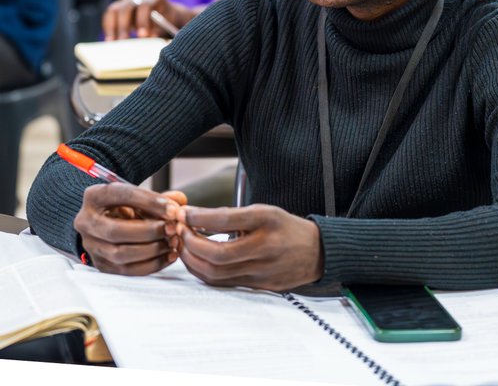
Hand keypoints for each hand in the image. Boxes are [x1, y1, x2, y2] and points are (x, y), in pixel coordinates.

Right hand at [74, 183, 187, 275]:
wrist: (111, 221)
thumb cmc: (129, 206)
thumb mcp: (141, 196)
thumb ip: (160, 198)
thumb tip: (180, 201)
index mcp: (94, 196)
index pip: (121, 195)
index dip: (150, 202)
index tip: (173, 209)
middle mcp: (86, 222)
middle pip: (116, 231)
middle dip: (150, 231)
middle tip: (173, 228)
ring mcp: (91, 246)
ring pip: (121, 254)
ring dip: (152, 249)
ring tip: (173, 242)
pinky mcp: (101, 265)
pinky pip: (127, 270)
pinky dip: (152, 264)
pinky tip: (169, 255)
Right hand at [101, 0, 196, 39]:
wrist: (166, 15)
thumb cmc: (167, 21)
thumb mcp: (166, 25)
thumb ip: (157, 30)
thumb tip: (148, 37)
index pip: (144, 5)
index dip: (142, 20)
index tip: (142, 36)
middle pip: (126, 7)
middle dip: (123, 26)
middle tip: (123, 42)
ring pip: (113, 10)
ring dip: (111, 27)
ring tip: (112, 43)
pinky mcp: (120, 6)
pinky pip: (110, 15)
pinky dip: (109, 27)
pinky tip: (110, 39)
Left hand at [179, 204, 324, 290]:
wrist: (318, 252)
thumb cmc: (287, 228)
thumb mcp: (265, 211)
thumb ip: (233, 215)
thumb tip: (196, 217)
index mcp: (267, 221)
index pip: (226, 220)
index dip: (199, 217)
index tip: (184, 214)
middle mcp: (265, 248)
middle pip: (216, 254)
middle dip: (190, 243)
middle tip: (179, 231)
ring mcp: (262, 271)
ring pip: (216, 273)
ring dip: (193, 260)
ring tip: (184, 245)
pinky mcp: (258, 286)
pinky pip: (223, 283)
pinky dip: (204, 272)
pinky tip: (198, 261)